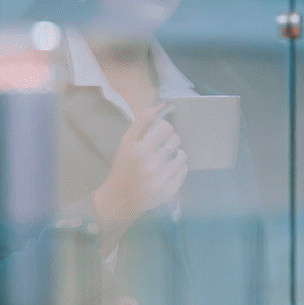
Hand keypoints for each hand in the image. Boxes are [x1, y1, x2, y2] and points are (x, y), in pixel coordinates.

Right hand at [93, 103, 187, 253]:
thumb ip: (142, 122)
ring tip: (164, 159)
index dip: (163, 129)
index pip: (167, 128)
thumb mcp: (126, 142)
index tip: (157, 135)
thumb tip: (161, 105)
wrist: (119, 199)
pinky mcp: (170, 191)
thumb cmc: (122, 167)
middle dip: (169, 141)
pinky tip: (166, 170)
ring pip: (182, 155)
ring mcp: (163, 180)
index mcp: (141, 150)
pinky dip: (178, 167)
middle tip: (159, 148)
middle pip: (176, 139)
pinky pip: (184, 170)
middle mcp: (153, 165)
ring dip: (175, 154)